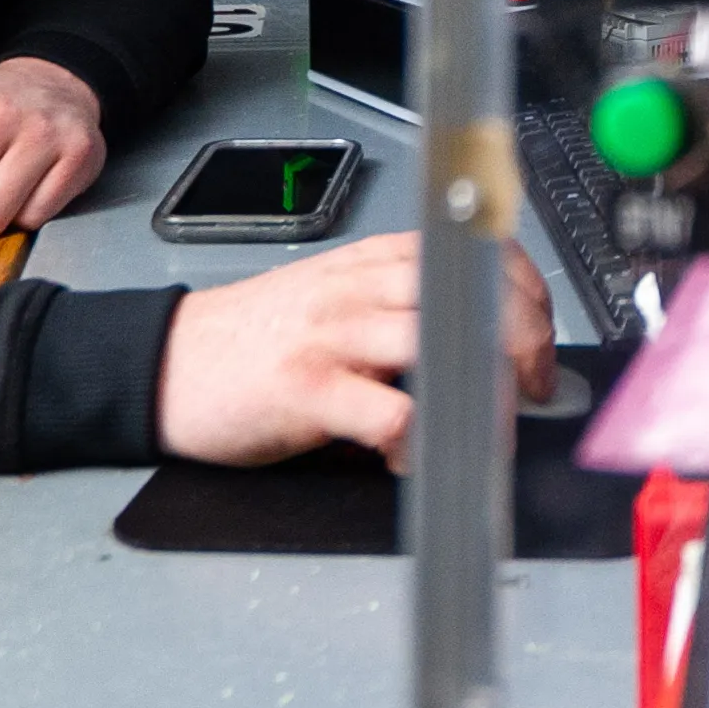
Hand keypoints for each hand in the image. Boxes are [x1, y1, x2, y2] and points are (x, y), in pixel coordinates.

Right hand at [155, 232, 560, 468]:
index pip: (475, 252)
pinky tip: (409, 455)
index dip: (526, 294)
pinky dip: (413, 436)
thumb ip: (402, 309)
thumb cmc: (257, 340)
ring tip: (489, 430)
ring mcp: (332, 334)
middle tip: (533, 389)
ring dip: (481, 390)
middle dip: (522, 338)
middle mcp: (359, 288)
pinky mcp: (304, 386)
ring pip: (438, 340)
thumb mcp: (338, 301)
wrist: (167, 362)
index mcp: (374, 263)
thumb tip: (489, 342)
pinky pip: (385, 407)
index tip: (542, 337)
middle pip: (470, 288)